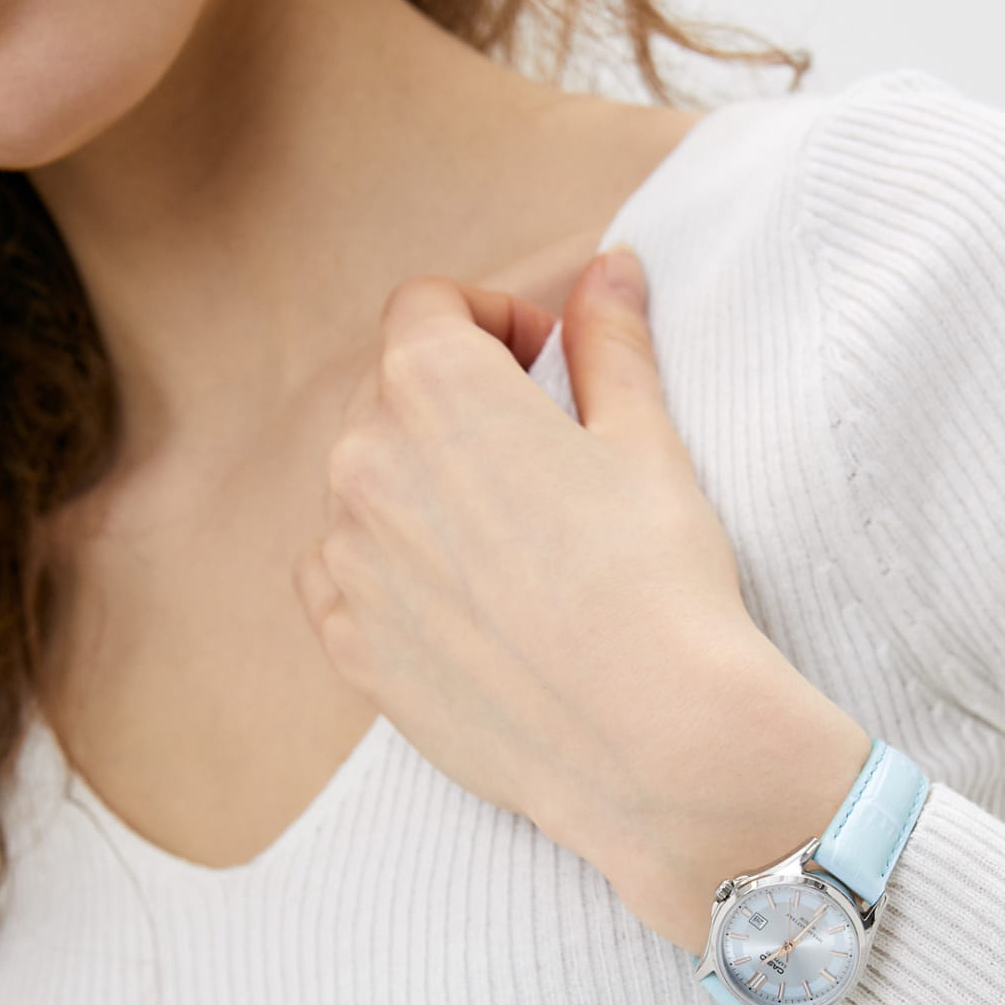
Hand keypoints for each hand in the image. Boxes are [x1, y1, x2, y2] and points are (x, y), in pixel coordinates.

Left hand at [291, 244, 871, 952]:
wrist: (652, 736)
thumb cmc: (659, 579)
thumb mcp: (646, 440)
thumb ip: (611, 343)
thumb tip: (606, 268)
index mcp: (435, 386)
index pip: (427, 306)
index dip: (491, 319)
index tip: (545, 362)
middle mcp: (364, 461)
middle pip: (391, 397)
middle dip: (457, 407)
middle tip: (541, 457)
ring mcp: (347, 561)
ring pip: (366, 491)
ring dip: (422, 492)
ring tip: (512, 545)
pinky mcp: (350, 646)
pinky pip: (345, 579)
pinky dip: (389, 573)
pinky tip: (468, 603)